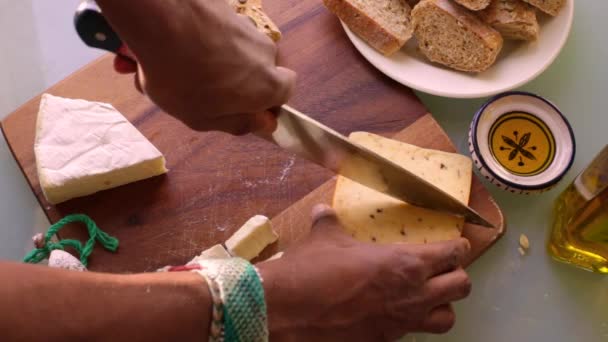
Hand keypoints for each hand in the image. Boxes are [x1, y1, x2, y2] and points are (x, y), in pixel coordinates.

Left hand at [99, 0, 295, 134]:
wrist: (162, 17)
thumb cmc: (181, 76)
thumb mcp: (203, 118)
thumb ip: (239, 123)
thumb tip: (265, 123)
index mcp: (267, 85)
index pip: (286, 91)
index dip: (267, 103)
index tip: (244, 109)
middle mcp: (265, 52)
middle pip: (260, 69)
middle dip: (238, 81)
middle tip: (204, 91)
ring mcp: (247, 26)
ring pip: (238, 49)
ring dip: (218, 60)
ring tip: (181, 67)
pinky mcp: (228, 9)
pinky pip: (219, 31)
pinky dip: (204, 40)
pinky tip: (174, 46)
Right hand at [259, 205, 471, 340]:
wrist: (289, 311)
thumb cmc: (312, 270)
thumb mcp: (324, 239)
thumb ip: (330, 223)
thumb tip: (323, 211)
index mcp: (405, 263)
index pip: (451, 254)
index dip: (458, 247)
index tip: (457, 244)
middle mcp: (412, 294)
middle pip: (461, 286)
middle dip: (457, 275)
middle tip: (443, 268)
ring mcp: (401, 322)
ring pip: (447, 318)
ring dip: (443, 305)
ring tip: (428, 296)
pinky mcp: (386, 340)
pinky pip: (414, 333)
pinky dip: (413, 323)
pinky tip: (394, 312)